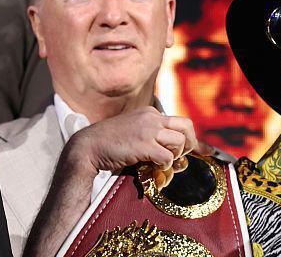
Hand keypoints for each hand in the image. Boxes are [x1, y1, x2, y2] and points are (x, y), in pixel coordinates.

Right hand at [66, 107, 208, 181]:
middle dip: (190, 144)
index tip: (192, 150)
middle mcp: (151, 117)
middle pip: (186, 126)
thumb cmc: (110, 143)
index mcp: (150, 112)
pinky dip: (164, 165)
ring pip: (179, 142)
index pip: (179, 121)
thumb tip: (172, 150)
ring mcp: (148, 130)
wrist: (88, 146)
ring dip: (175, 156)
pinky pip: (167, 157)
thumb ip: (151, 134)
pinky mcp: (143, 144)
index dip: (188, 137)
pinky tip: (154, 167)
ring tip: (163, 163)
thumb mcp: (134, 131)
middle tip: (182, 156)